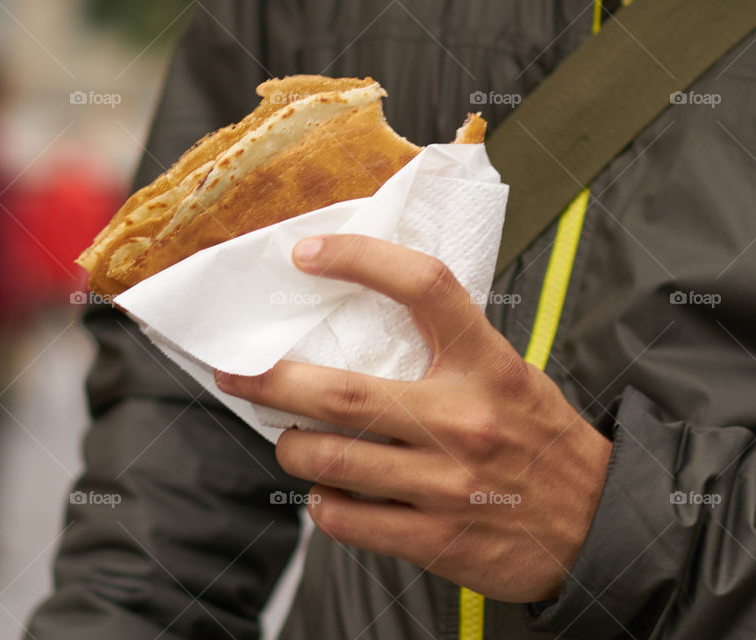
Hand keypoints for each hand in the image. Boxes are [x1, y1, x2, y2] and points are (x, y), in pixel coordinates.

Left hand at [214, 234, 612, 602]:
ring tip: (290, 441)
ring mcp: (449, 484)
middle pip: (342, 393)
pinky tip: (327, 495)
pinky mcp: (439, 539)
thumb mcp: (509, 376)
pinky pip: (349, 520)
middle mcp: (465, 420)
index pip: (424, 288)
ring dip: (293, 449)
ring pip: (332, 461)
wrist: (600, 525)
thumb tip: (358, 327)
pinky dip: (323, 505)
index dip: (361, 260)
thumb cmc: (540, 440)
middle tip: (238, 374)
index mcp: (487, 366)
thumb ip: (447, 352)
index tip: (308, 253)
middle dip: (272, 383)